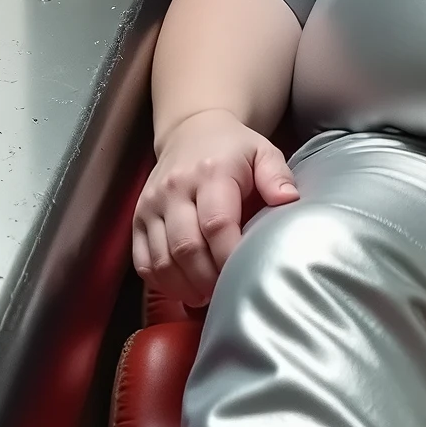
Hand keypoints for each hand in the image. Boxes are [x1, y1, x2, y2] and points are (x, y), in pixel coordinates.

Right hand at [131, 107, 298, 303]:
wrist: (191, 130)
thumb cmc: (234, 149)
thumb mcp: (263, 152)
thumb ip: (277, 176)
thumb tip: (288, 200)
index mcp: (210, 173)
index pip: (216, 225)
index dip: (230, 257)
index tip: (246, 274)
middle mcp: (174, 189)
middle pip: (186, 248)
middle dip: (208, 279)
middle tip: (227, 293)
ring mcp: (151, 205)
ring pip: (162, 260)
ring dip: (185, 286)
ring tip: (207, 296)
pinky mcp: (137, 218)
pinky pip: (142, 261)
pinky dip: (161, 282)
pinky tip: (183, 289)